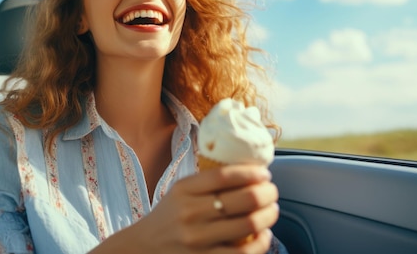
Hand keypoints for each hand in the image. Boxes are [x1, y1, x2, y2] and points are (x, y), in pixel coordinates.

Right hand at [132, 164, 278, 252]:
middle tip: (272, 191)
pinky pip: (243, 252)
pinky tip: (264, 234)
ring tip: (272, 209)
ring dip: (269, 215)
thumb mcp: (180, 191)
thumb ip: (206, 181)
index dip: (252, 172)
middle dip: (268, 193)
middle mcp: (191, 213)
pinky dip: (261, 242)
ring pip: (249, 224)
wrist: (144, 247)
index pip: (226, 175)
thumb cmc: (169, 217)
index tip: (264, 173)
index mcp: (184, 190)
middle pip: (244, 199)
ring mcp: (198, 239)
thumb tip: (248, 171)